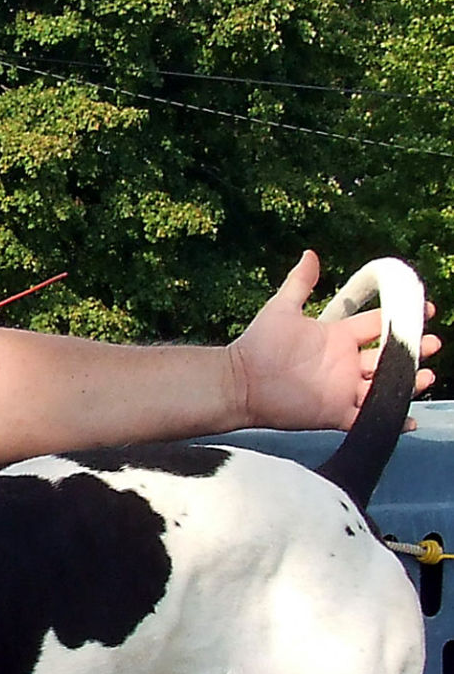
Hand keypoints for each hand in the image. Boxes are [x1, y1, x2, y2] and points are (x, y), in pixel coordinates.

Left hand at [228, 250, 439, 431]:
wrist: (239, 382)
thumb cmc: (258, 345)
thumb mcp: (281, 309)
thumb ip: (299, 283)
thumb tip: (310, 254)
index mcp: (337, 337)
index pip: (377, 324)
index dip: (402, 317)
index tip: (427, 310)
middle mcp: (345, 363)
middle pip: (388, 356)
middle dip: (412, 351)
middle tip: (433, 344)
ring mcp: (342, 389)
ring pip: (384, 387)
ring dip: (407, 382)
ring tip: (428, 376)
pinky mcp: (334, 413)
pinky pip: (367, 418)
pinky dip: (388, 419)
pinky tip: (409, 418)